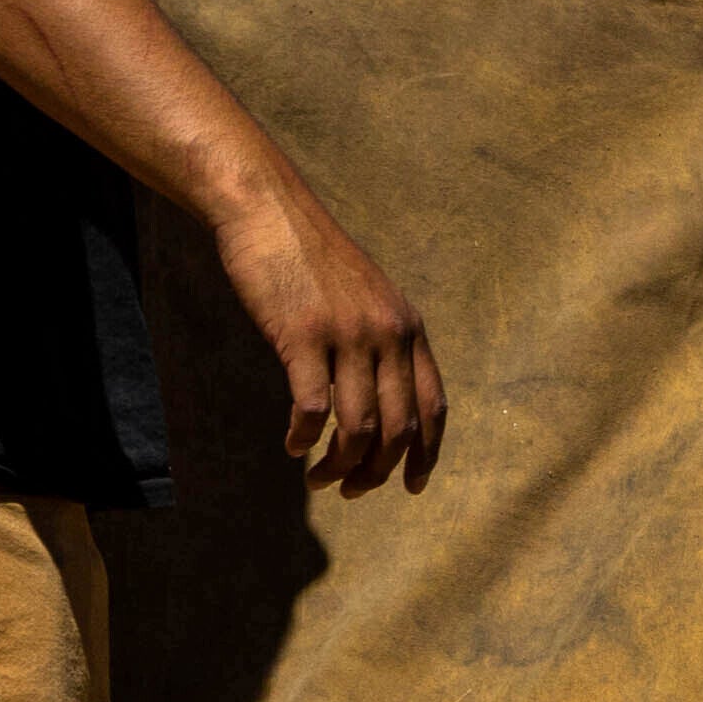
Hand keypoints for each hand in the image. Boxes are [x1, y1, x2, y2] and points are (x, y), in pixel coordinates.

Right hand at [209, 179, 447, 495]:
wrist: (269, 210)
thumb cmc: (311, 258)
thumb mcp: (367, 296)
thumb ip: (381, 341)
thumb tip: (381, 400)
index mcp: (408, 328)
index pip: (433, 406)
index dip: (427, 454)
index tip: (413, 485)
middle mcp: (388, 334)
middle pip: (399, 427)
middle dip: (379, 472)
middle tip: (353, 491)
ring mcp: (347, 334)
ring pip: (358, 427)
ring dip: (339, 466)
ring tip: (320, 480)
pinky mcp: (303, 335)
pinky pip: (313, 408)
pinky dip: (303, 438)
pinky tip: (292, 445)